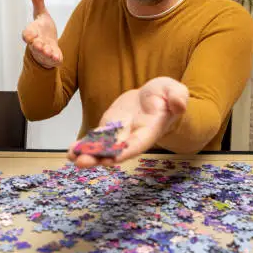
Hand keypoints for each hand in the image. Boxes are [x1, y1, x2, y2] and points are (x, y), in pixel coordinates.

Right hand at [21, 0, 62, 68]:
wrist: (49, 47)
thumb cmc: (43, 30)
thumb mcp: (42, 14)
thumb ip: (37, 1)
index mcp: (32, 33)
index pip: (27, 34)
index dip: (28, 35)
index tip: (30, 36)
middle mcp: (36, 44)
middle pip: (34, 45)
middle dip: (37, 45)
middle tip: (39, 45)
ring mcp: (44, 52)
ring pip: (43, 54)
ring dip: (45, 52)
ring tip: (49, 52)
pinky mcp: (53, 58)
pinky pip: (53, 60)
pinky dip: (54, 59)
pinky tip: (57, 58)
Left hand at [67, 77, 188, 167]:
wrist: (153, 95)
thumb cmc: (166, 94)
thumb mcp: (175, 90)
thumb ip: (178, 97)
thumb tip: (180, 104)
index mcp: (150, 130)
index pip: (137, 143)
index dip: (124, 151)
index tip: (111, 158)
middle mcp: (133, 137)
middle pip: (116, 150)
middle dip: (99, 157)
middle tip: (82, 162)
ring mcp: (119, 134)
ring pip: (103, 147)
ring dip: (88, 154)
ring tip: (72, 157)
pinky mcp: (109, 128)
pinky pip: (95, 139)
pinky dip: (84, 145)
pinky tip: (72, 151)